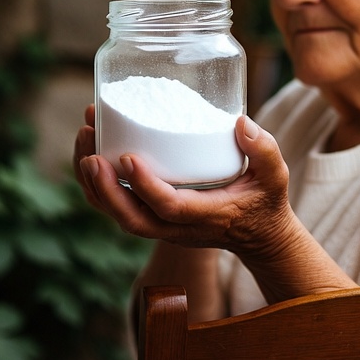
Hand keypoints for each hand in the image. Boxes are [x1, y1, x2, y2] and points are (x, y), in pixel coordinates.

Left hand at [76, 114, 296, 260]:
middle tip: (90, 152)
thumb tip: (240, 122)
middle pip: (131, 219)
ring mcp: (163, 226)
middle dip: (104, 189)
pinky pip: (117, 207)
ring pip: (118, 214)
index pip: (169, 207)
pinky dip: (97, 184)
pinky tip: (90, 149)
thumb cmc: (265, 201)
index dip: (145, 186)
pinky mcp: (154, 217)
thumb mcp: (274, 175)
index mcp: (207, 215)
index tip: (127, 158)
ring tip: (84, 139)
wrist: (259, 237)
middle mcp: (179, 226)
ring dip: (94, 183)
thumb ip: (263, 150)